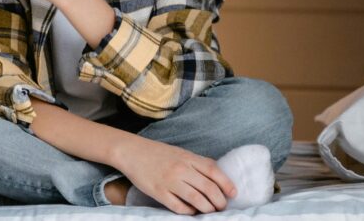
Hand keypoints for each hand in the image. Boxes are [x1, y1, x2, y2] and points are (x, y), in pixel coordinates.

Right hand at [115, 137, 234, 214]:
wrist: (131, 151)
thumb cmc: (157, 153)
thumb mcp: (180, 153)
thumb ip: (198, 163)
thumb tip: (219, 178)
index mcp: (187, 157)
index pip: (214, 171)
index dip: (227, 184)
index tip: (233, 194)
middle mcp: (180, 169)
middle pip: (209, 189)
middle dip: (219, 202)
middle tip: (221, 207)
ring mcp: (169, 181)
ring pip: (197, 200)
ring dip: (207, 209)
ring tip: (209, 211)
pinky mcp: (158, 192)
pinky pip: (180, 207)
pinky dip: (190, 212)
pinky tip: (191, 210)